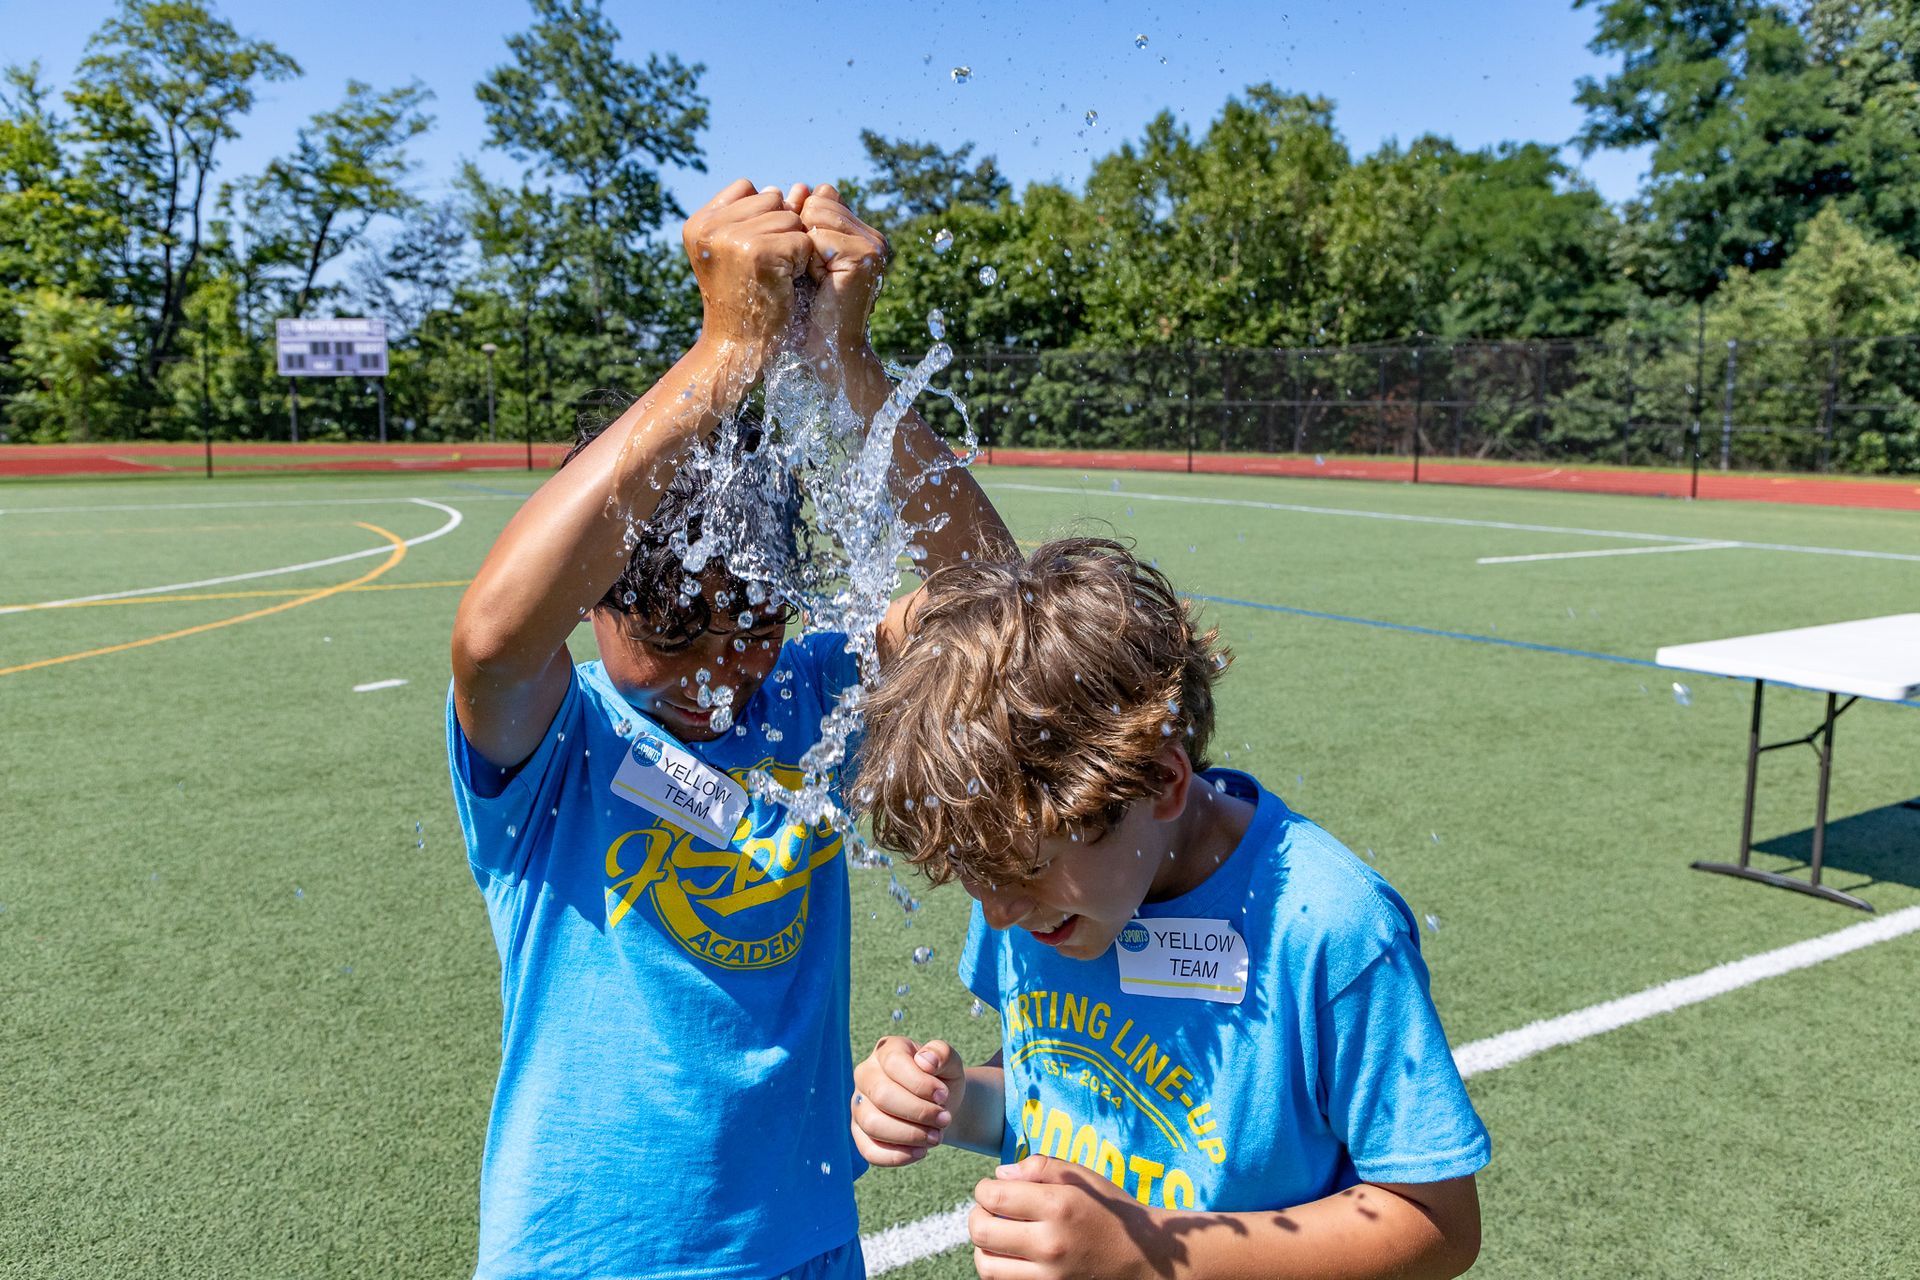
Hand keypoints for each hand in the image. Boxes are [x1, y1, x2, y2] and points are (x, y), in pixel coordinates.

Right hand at [681, 178, 813, 360]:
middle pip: (773, 198)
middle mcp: (710, 226)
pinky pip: (802, 240)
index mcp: (699, 223)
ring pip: (791, 218)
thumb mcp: (734, 253)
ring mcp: (733, 238)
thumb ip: (754, 217)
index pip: (748, 188)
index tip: (756, 252)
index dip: (764, 216)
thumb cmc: (743, 302)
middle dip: (781, 230)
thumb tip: (796, 188)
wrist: (739, 350)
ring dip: (793, 247)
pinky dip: (802, 263)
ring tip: (773, 276)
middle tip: (766, 268)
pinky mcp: (760, 252)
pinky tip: (784, 284)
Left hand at [797, 183, 889, 365]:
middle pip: (818, 199)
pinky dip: (810, 260)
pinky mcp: (865, 256)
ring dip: (804, 244)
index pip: (822, 195)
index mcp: (860, 233)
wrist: (826, 352)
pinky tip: (820, 283)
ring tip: (815, 277)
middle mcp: (872, 236)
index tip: (804, 260)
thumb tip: (797, 186)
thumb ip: (801, 223)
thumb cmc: (807, 313)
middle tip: (810, 272)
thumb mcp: (802, 260)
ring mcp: (873, 244)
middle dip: (801, 232)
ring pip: (816, 212)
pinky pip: (819, 236)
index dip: (801, 222)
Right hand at [850, 1036, 964, 1166]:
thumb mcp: (951, 1064)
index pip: (894, 1064)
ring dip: (909, 1135)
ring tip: (936, 1137)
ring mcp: (859, 1104)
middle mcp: (866, 1074)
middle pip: (882, 1096)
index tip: (944, 1096)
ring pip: (872, 1124)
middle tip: (945, 1120)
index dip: (921, 1084)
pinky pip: (868, 1150)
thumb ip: (942, 1054)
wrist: (938, 1107)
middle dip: (918, 1112)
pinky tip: (920, 1152)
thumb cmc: (941, 1081)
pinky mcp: (859, 1133)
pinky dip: (896, 1156)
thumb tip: (925, 1061)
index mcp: (887, 1050)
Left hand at [969, 1155, 1164, 1279]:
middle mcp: (1050, 1244)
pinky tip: (1011, 1255)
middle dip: (977, 1215)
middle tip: (988, 1210)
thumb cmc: (1112, 1213)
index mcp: (1059, 1206)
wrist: (1145, 1260)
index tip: (991, 1188)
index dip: (983, 1188)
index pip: (993, 1197)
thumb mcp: (1084, 1177)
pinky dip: (999, 1268)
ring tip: (997, 1235)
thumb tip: (999, 1175)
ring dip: (983, 1246)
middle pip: (982, 1231)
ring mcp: (1048, 1276)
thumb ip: (1040, 1167)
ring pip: (986, 1265)